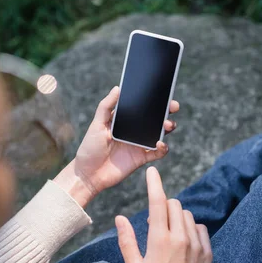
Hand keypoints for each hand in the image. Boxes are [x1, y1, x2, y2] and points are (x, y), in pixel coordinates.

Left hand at [54, 86, 178, 206]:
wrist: (88, 174)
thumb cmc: (89, 147)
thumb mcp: (97, 124)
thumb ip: (106, 106)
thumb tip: (117, 88)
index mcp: (125, 120)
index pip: (142, 107)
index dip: (154, 100)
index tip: (163, 94)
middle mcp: (134, 130)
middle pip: (155, 118)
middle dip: (166, 111)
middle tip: (173, 106)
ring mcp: (139, 144)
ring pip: (159, 133)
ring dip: (167, 127)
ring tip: (168, 125)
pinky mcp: (142, 158)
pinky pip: (158, 152)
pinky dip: (163, 148)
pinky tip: (160, 144)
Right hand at [116, 167, 212, 262]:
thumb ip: (127, 240)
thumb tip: (120, 218)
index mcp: (160, 240)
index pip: (158, 202)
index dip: (154, 184)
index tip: (152, 171)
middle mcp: (181, 238)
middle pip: (174, 205)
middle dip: (163, 206)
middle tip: (155, 223)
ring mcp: (197, 245)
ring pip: (187, 215)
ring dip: (176, 217)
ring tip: (168, 236)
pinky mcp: (207, 253)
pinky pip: (199, 228)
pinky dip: (190, 228)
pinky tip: (183, 243)